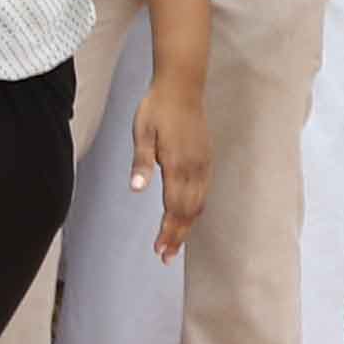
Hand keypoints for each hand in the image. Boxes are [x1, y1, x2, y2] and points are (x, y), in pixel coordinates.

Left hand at [130, 72, 209, 258]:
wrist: (182, 86)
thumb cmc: (157, 108)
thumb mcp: (142, 132)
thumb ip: (141, 162)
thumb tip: (136, 189)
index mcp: (177, 164)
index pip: (173, 207)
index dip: (167, 231)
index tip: (159, 250)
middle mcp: (194, 168)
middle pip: (188, 212)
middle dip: (177, 236)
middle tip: (166, 257)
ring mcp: (203, 164)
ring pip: (198, 204)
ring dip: (187, 227)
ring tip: (175, 245)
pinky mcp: (206, 159)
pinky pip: (204, 192)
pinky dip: (196, 210)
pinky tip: (188, 217)